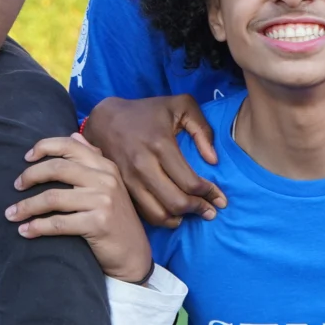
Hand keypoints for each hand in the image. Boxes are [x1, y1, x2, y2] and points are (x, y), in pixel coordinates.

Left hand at [9, 134, 152, 282]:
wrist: (133, 255)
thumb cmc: (115, 220)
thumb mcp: (109, 185)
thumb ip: (92, 160)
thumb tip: (72, 136)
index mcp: (105, 166)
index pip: (69, 146)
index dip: (44, 147)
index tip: (26, 158)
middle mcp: (105, 179)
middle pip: (57, 168)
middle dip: (30, 176)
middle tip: (15, 186)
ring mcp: (103, 200)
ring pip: (52, 197)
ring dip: (26, 206)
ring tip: (11, 214)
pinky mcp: (98, 223)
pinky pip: (58, 223)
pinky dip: (37, 227)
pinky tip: (25, 231)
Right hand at [80, 96, 222, 226]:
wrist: (104, 119)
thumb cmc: (147, 112)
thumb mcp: (180, 105)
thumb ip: (203, 128)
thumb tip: (213, 160)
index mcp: (160, 144)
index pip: (190, 182)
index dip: (209, 194)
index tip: (221, 199)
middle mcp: (143, 165)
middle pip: (175, 202)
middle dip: (198, 210)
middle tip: (210, 211)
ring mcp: (129, 179)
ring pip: (158, 213)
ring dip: (178, 218)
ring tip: (190, 214)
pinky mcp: (121, 187)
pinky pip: (142, 212)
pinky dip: (160, 218)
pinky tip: (171, 214)